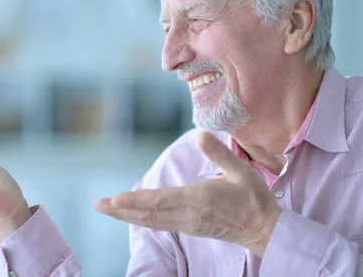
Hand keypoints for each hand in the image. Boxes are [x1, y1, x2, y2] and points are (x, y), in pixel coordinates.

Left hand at [94, 132, 281, 256]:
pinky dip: (141, 219)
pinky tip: (131, 215)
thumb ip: (219, 153)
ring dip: (127, 216)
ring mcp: (188, 224)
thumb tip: (201, 134)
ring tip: (107, 209)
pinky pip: (159, 224)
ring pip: (151, 221)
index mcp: (199, 199)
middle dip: (122, 210)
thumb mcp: (240, 170)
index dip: (136, 200)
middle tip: (98, 205)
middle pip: (149, 214)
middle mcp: (189, 215)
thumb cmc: (253, 197)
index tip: (115, 199)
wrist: (264, 228)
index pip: (160, 201)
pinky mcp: (189, 228)